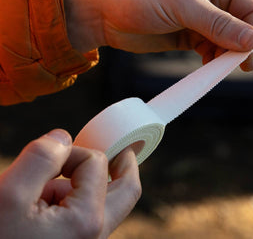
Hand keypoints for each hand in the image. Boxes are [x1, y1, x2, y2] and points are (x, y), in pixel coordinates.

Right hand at [0, 129, 140, 238]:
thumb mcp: (9, 195)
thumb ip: (41, 158)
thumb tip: (64, 138)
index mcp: (85, 220)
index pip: (96, 163)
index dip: (74, 151)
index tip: (51, 154)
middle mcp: (95, 235)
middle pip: (126, 190)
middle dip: (124, 164)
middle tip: (123, 148)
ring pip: (106, 201)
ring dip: (86, 183)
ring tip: (45, 189)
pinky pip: (89, 214)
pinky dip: (75, 197)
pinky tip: (45, 202)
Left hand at [64, 0, 252, 70]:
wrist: (104, 12)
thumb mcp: (181, 4)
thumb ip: (216, 23)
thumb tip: (251, 40)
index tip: (248, 57)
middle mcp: (212, 1)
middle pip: (244, 28)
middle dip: (246, 48)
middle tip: (240, 67)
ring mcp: (200, 21)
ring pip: (228, 42)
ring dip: (228, 57)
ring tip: (218, 66)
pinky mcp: (187, 37)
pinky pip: (210, 51)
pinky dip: (213, 61)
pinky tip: (208, 66)